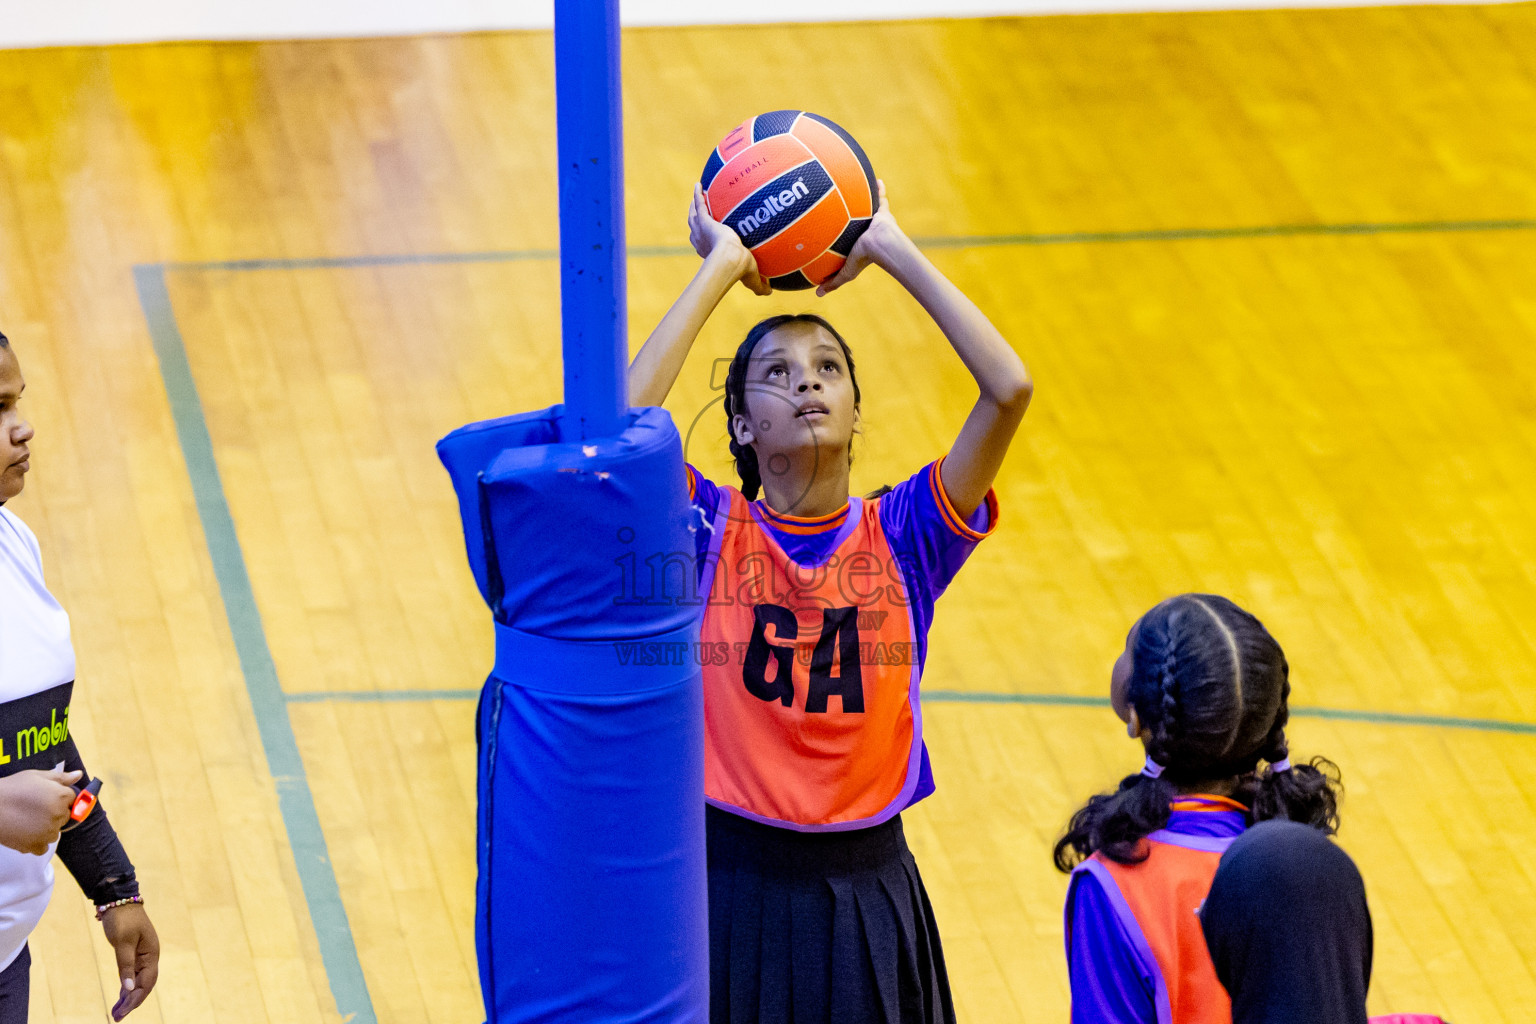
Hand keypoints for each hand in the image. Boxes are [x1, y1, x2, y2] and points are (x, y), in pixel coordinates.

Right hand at [0, 769, 80, 854]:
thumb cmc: (12, 789)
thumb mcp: (36, 776)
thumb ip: (61, 777)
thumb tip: (79, 775)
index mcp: (61, 796)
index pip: (72, 799)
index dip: (59, 797)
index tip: (44, 797)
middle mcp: (58, 815)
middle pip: (64, 816)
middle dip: (53, 813)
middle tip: (33, 808)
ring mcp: (48, 832)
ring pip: (54, 832)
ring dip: (46, 829)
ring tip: (27, 820)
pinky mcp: (35, 846)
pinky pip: (43, 847)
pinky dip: (36, 843)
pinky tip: (24, 833)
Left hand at [101, 902, 158, 1019]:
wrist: (118, 900)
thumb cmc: (122, 919)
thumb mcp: (122, 942)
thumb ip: (125, 965)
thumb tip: (128, 989)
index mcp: (152, 953)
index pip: (147, 982)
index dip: (136, 999)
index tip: (123, 1012)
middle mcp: (150, 957)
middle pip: (144, 985)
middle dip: (132, 1002)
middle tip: (116, 1018)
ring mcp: (142, 956)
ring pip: (138, 982)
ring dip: (128, 997)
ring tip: (116, 1013)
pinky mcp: (133, 954)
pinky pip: (132, 975)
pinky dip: (126, 987)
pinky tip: (120, 998)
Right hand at [689, 184, 769, 295]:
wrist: (730, 259)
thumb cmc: (740, 269)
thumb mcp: (752, 277)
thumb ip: (760, 285)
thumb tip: (769, 293)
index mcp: (711, 253)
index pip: (705, 246)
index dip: (706, 242)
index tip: (711, 237)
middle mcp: (703, 241)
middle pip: (696, 229)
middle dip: (696, 222)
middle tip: (700, 213)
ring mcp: (701, 230)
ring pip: (694, 215)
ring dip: (694, 206)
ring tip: (698, 195)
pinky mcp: (704, 220)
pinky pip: (699, 203)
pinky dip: (697, 194)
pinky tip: (699, 184)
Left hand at [816, 180, 910, 295]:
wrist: (882, 244)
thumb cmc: (865, 257)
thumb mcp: (846, 272)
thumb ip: (833, 281)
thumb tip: (817, 293)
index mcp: (860, 242)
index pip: (850, 238)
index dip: (845, 235)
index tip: (837, 232)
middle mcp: (867, 229)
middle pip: (858, 220)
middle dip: (853, 216)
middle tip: (842, 208)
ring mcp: (875, 218)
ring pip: (867, 207)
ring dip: (863, 200)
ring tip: (851, 187)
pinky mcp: (881, 208)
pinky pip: (879, 194)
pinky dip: (878, 187)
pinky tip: (873, 177)